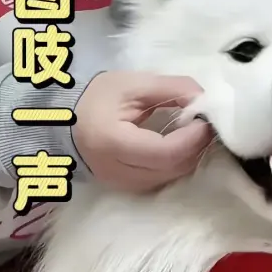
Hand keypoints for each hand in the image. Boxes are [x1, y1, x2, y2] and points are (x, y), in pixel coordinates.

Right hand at [73, 72, 211, 192]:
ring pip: (172, 177)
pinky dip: (178, 163)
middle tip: (204, 123)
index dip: (193, 137)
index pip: (165, 152)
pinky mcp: (127, 188)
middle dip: (196, 146)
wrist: (66, 120)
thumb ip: (173, 88)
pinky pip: (163, 180)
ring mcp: (122, 184)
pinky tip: (178, 145)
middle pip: (172, 168)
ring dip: (190, 156)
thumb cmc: (98, 97)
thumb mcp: (135, 83)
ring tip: (192, 132)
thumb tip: (205, 99)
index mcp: (112, 142)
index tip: (204, 118)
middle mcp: (117, 171)